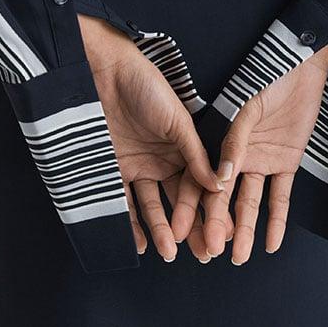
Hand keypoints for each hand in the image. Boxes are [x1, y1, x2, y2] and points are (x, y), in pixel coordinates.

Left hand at [78, 14, 222, 261]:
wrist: (107, 73)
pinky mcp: (113, 168)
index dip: (210, 210)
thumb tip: (219, 185)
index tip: (219, 234)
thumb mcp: (178, 121)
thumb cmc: (148, 87)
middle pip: (179, 201)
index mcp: (183, 149)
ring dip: (161, 229)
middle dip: (190, 227)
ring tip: (169, 251)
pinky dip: (130, 222)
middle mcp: (162, 161)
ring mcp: (137, 166)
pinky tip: (141, 242)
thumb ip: (195, 155)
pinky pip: (122, 200)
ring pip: (152, 206)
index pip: (199, 186)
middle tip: (201, 254)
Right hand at [172, 53, 327, 261]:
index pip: (199, 180)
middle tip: (208, 253)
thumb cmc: (267, 78)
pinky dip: (277, 219)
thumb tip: (220, 178)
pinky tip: (271, 243)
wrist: (301, 64)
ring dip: (245, 228)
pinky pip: (281, 196)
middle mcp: (237, 156)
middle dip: (215, 225)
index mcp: (219, 141)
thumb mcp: (247, 108)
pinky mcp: (286, 162)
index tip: (179, 234)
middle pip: (223, 197)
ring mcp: (261, 161)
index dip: (190, 207)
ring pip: (250, 201)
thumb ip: (235, 142)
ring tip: (239, 257)